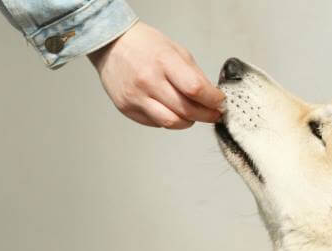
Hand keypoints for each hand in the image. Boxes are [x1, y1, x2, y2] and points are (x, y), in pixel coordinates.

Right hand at [88, 22, 224, 129]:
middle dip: (207, 115)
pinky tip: (171, 110)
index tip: (220, 103)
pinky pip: (156, 123)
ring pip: (172, 123)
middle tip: (214, 114)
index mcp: (163, 61)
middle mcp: (148, 81)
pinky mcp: (127, 108)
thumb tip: (212, 96)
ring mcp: (136, 97)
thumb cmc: (145, 45)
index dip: (213, 100)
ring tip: (193, 115)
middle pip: (186, 110)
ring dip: (189, 122)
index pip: (195, 88)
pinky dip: (170, 120)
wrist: (111, 45)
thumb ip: (195, 75)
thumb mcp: (176, 51)